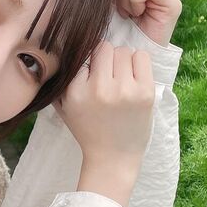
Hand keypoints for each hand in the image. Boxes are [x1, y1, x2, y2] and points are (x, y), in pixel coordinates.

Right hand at [53, 40, 154, 167]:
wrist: (112, 158)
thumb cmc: (88, 130)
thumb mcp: (64, 107)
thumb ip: (61, 80)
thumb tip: (67, 49)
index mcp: (75, 91)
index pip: (83, 53)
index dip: (89, 63)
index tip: (91, 76)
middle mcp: (99, 89)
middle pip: (104, 48)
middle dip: (106, 59)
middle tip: (109, 76)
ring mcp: (124, 90)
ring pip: (123, 51)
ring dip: (123, 61)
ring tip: (121, 80)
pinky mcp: (145, 93)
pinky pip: (142, 57)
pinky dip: (138, 63)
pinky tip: (133, 79)